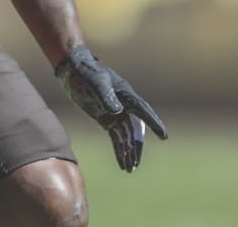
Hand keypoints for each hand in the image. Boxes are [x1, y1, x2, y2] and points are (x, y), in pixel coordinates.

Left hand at [55, 45, 166, 171]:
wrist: (73, 68)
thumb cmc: (86, 71)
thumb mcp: (95, 83)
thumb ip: (106, 96)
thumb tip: (117, 111)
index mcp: (126, 94)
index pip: (143, 111)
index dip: (154, 123)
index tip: (164, 136)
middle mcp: (124, 105)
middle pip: (135, 130)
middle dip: (136, 147)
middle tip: (135, 163)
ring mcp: (116, 112)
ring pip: (126, 136)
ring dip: (127, 152)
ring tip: (129, 169)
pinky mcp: (106, 118)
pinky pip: (116, 136)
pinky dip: (119, 149)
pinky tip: (121, 162)